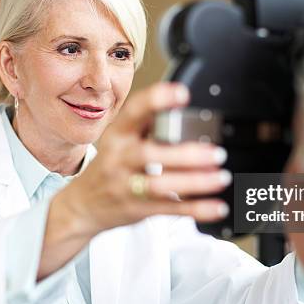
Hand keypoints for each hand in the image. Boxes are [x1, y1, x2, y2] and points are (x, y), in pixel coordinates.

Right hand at [38, 82, 228, 277]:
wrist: (83, 205)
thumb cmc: (109, 167)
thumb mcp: (119, 140)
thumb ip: (146, 125)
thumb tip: (180, 107)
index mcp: (117, 134)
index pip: (134, 112)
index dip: (157, 100)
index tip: (182, 94)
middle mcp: (119, 159)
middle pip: (150, 155)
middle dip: (186, 154)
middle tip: (216, 153)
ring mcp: (126, 186)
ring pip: (161, 185)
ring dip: (195, 182)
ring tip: (220, 177)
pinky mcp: (137, 209)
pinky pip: (169, 209)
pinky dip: (196, 209)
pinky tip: (216, 206)